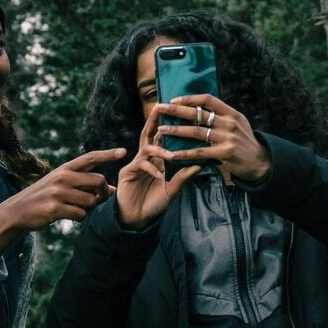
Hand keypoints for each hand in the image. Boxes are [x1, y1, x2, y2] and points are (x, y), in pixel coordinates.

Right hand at [0, 148, 124, 254]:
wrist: (17, 210)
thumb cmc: (44, 197)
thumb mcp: (60, 184)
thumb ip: (83, 184)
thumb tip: (111, 189)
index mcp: (64, 168)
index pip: (90, 158)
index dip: (108, 154)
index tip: (124, 151)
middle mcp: (62, 177)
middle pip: (98, 180)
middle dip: (103, 192)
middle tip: (99, 199)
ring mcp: (58, 192)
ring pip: (91, 201)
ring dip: (90, 208)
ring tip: (79, 209)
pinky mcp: (55, 208)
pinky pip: (80, 214)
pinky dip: (80, 217)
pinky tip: (70, 216)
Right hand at [116, 105, 199, 227]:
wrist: (136, 219)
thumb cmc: (153, 205)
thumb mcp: (172, 191)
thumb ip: (183, 178)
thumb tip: (199, 165)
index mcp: (157, 161)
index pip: (161, 139)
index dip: (167, 127)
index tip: (175, 113)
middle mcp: (145, 159)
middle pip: (149, 136)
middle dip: (153, 122)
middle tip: (159, 108)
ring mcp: (136, 165)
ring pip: (146, 149)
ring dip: (158, 150)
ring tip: (170, 154)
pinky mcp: (127, 173)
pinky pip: (141, 165)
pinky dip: (151, 169)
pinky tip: (159, 176)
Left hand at [154, 93, 271, 184]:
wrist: (260, 162)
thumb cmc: (244, 142)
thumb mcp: (237, 124)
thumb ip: (220, 116)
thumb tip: (197, 107)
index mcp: (231, 113)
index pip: (208, 99)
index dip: (190, 98)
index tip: (173, 99)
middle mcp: (229, 123)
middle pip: (198, 114)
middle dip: (176, 110)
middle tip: (159, 108)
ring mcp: (227, 138)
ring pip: (196, 132)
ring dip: (176, 130)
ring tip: (161, 129)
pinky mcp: (225, 153)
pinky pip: (199, 152)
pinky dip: (184, 153)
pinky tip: (172, 154)